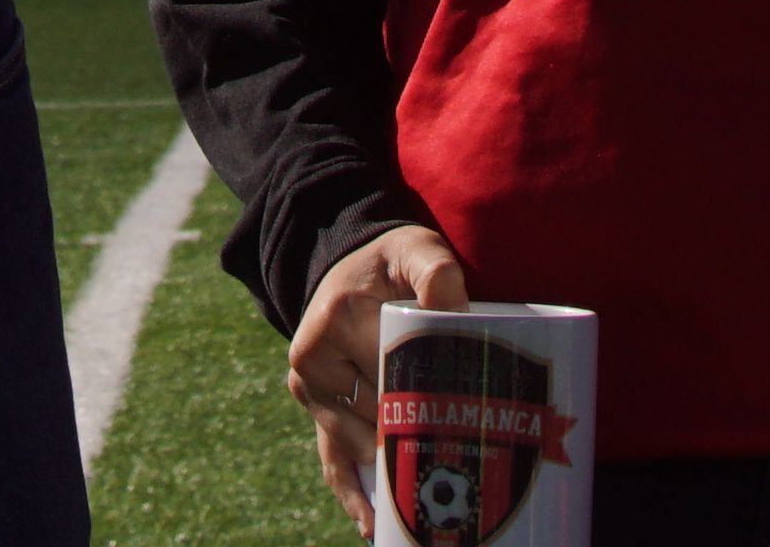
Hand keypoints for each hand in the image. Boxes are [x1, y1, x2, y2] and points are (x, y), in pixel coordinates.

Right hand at [286, 219, 466, 522]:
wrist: (344, 259)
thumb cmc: (388, 260)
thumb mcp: (415, 249)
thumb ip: (437, 272)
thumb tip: (451, 310)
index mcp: (339, 316)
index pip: (393, 371)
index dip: (428, 397)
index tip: (459, 424)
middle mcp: (314, 353)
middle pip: (376, 413)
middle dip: (414, 438)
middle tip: (456, 470)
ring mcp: (309, 385)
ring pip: (353, 443)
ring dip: (388, 473)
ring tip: (425, 505)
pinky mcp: (312, 405)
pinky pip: (328, 457)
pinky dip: (351, 495)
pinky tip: (372, 524)